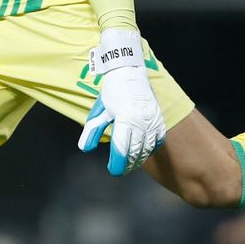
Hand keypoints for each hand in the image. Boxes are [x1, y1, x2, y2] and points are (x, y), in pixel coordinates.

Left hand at [77, 28, 165, 175]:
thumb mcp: (100, 110)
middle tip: (120, 170)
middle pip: (135, 152)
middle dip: (127, 164)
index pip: (121, 148)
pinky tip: (143, 153)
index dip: (117, 163)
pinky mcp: (159, 120)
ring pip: (147, 148)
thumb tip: (85, 148)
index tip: (113, 170)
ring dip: (138, 159)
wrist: (130, 72)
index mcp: (125, 118)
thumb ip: (92, 130)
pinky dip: (150, 149)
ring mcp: (152, 121)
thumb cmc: (113, 92)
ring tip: (130, 165)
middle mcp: (141, 121)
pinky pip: (157, 140)